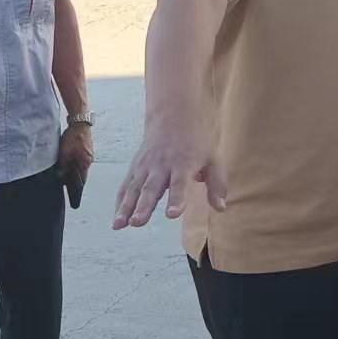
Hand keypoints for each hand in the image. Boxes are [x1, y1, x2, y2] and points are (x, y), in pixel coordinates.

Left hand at [56, 124, 93, 207]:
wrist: (80, 122)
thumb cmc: (73, 137)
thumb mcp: (65, 153)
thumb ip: (63, 166)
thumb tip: (61, 177)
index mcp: (85, 163)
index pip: (81, 181)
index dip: (77, 191)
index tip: (75, 201)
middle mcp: (88, 161)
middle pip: (81, 176)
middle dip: (76, 184)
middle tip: (72, 194)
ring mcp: (88, 154)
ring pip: (80, 168)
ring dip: (75, 175)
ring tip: (68, 181)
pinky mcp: (85, 149)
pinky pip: (80, 161)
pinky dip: (75, 166)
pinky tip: (70, 166)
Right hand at [112, 120, 226, 228]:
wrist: (173, 114)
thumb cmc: (196, 139)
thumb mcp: (213, 158)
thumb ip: (217, 184)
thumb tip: (220, 208)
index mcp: (183, 164)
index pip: (179, 185)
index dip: (176, 199)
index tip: (172, 214)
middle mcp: (162, 166)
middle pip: (151, 188)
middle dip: (144, 206)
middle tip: (137, 222)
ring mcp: (146, 166)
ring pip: (135, 188)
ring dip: (126, 207)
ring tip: (119, 224)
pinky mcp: (136, 166)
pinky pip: (127, 185)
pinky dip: (120, 201)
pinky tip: (117, 218)